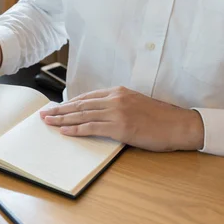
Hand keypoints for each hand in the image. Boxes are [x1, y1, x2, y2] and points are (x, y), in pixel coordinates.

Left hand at [39, 86, 204, 151]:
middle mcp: (115, 99)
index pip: (86, 97)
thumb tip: (98, 113)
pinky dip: (76, 130)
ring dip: (63, 120)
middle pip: (80, 105)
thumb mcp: (136, 104)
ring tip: (48, 122)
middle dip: (60, 110)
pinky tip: (64, 131)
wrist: (180, 125)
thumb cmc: (160, 118)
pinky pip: (92, 128)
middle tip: (44, 114)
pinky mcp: (120, 127)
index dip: (69, 103)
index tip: (56, 107)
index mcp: (118, 92)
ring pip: (82, 115)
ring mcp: (117, 112)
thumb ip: (117, 105)